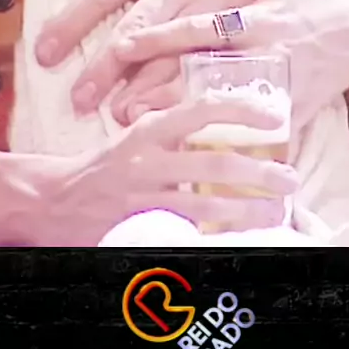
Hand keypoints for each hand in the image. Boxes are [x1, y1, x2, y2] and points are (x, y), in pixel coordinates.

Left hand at [34, 0, 261, 116]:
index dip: (72, 22)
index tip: (44, 53)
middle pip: (139, 29)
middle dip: (108, 66)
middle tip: (80, 101)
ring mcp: (212, 6)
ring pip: (177, 52)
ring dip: (150, 86)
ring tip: (123, 116)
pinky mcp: (239, 22)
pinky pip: (215, 60)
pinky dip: (195, 88)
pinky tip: (178, 112)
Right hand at [41, 87, 296, 245]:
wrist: (59, 199)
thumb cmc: (110, 164)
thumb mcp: (140, 135)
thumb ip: (178, 128)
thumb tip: (236, 120)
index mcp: (149, 128)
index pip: (201, 109)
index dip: (241, 110)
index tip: (275, 116)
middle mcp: (148, 160)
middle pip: (214, 163)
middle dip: (260, 172)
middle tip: (290, 178)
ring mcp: (144, 197)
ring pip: (207, 206)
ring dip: (248, 211)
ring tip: (277, 213)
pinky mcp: (140, 229)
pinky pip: (186, 235)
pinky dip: (217, 238)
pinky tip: (240, 239)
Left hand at [113, 0, 348, 129]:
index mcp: (261, 18)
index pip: (204, 29)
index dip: (163, 37)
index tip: (122, 47)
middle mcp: (268, 55)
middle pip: (206, 76)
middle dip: (161, 89)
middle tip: (119, 102)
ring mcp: (280, 87)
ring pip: (224, 108)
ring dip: (183, 118)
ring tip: (143, 127)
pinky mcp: (291, 111)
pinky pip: (252, 130)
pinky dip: (220, 139)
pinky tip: (187, 148)